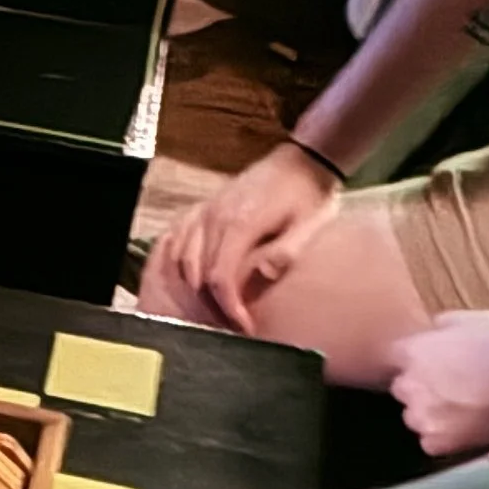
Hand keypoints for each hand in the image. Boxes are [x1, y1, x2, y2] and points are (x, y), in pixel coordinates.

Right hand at [142, 140, 340, 328]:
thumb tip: (263, 275)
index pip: (221, 278)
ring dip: (196, 288)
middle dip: (214, 305)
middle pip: (199, 274)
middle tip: (235, 324)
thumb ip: (288, 251)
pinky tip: (194, 278)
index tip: (245, 327)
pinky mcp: (204, 206)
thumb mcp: (310, 225)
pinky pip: (178, 238)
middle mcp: (215, 216)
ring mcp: (206, 210)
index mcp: (241, 223)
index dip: (229, 308)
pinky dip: (181, 262)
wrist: (301, 161)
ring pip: (184, 259)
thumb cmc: (309, 197)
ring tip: (219, 306)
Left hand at [391, 307, 488, 455]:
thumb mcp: (473, 319)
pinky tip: (465, 427)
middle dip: (418, 387)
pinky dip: (444, 438)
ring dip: (429, 413)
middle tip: (449, 385)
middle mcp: (409, 384)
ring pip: (413, 417)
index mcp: (413, 351)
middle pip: (401, 388)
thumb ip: (443, 324)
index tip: (429, 363)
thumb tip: (433, 329)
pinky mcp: (436, 442)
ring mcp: (421, 416)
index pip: (394, 357)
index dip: (412, 360)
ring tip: (460, 408)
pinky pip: (430, 442)